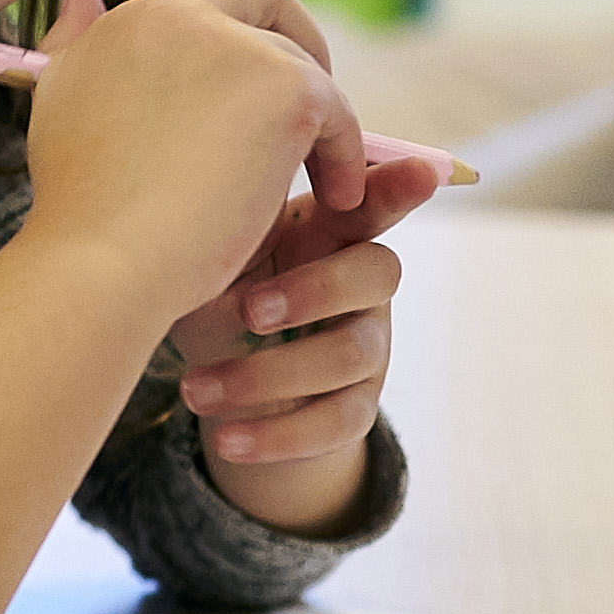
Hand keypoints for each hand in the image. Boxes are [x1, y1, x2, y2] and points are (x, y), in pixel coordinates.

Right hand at [13, 0, 364, 330]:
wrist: (99, 264)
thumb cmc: (78, 210)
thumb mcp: (60, 107)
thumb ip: (75, 44)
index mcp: (131, 19)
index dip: (245, 28)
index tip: (252, 85)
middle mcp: (181, 14)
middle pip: (265, 2)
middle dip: (295, 52)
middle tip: (303, 120)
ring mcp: (237, 47)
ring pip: (302, 68)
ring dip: (316, 120)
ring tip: (320, 180)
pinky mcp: (286, 90)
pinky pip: (337, 114)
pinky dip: (344, 156)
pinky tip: (337, 201)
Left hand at [161, 185, 421, 529]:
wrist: (219, 382)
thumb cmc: (216, 294)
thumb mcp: (213, 260)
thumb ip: (223, 231)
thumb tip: (203, 214)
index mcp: (327, 231)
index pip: (372, 202)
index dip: (398, 188)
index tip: (420, 173)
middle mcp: (360, 283)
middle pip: (378, 271)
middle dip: (315, 290)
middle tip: (248, 310)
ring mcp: (368, 344)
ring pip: (350, 354)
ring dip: (266, 374)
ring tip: (193, 389)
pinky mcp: (357, 406)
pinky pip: (336, 422)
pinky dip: (276, 435)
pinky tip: (225, 440)